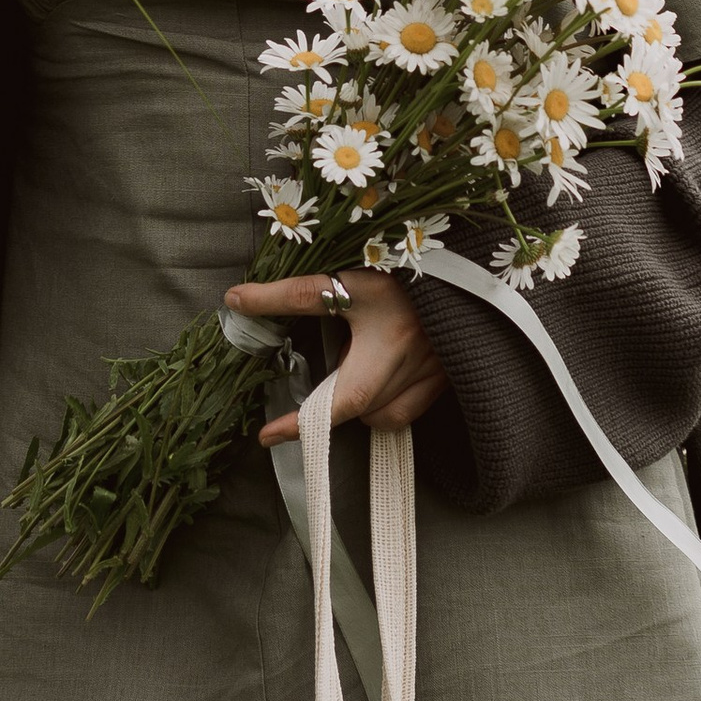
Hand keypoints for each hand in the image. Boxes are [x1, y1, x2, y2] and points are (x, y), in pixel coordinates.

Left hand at [225, 271, 448, 442]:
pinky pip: (406, 411)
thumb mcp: (350, 279)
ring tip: (352, 370)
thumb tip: (237, 300)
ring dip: (360, 403)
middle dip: (328, 405)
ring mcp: (433, 377)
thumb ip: (293, 294)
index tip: (266, 437)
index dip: (298, 424)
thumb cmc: (404, 268)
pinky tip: (381, 376)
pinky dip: (386, 404)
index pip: (332, 401)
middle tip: (305, 400)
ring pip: (382, 416)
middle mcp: (411, 370)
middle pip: (357, 408)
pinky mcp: (447, 377)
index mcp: (386, 348)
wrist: (464, 264)